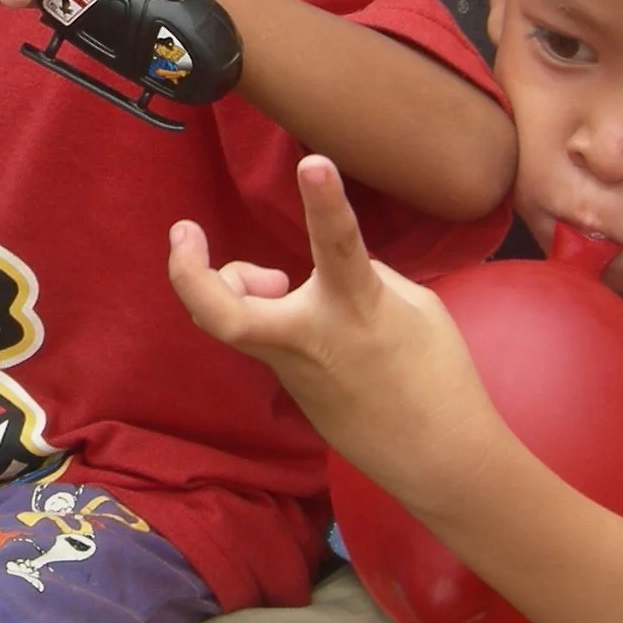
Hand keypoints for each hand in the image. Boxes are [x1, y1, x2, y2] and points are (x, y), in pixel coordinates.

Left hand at [169, 155, 500, 505]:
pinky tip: (305, 321)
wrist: (440, 460)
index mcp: (358, 307)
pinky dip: (268, 315)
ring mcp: (292, 372)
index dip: (325, 202)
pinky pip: (261, 339)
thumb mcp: (415, 306)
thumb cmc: (439, 376)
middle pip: (226, 314)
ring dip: (238, 287)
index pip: (339, 246)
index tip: (313, 162)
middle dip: (189, 273)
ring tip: (273, 280)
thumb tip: (330, 267)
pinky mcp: (290, 391)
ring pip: (235, 321)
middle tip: (183, 231)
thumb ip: (363, 275)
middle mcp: (311, 339)